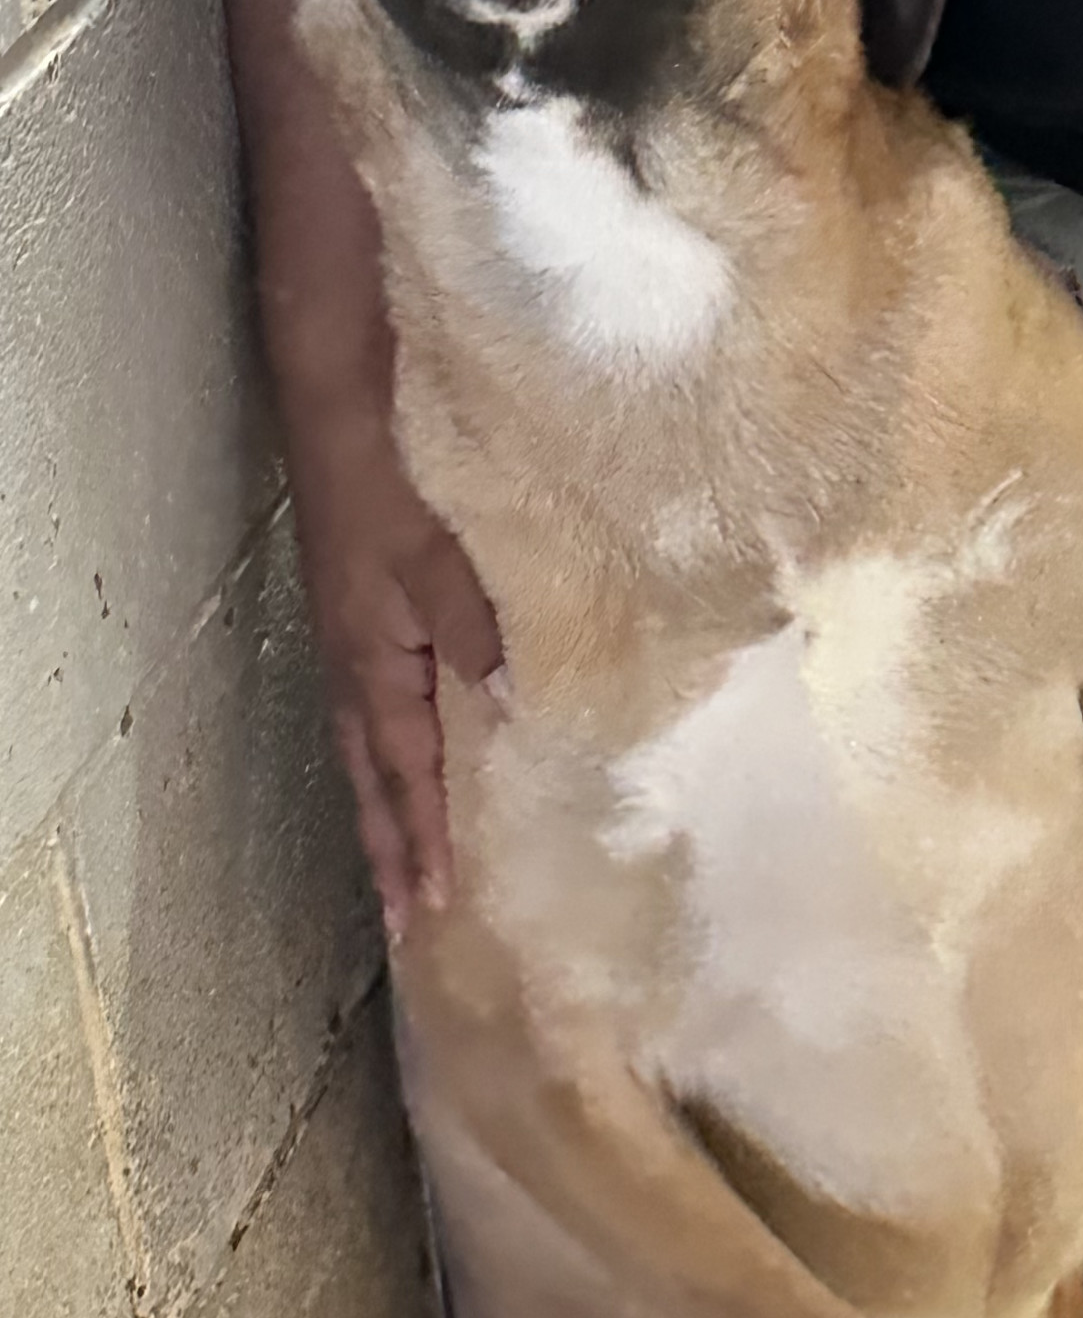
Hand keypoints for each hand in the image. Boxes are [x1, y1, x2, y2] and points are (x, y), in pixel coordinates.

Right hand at [292, 411, 501, 936]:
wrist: (336, 397)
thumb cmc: (388, 471)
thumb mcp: (436, 552)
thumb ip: (474, 628)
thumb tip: (512, 707)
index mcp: (374, 660)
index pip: (405, 772)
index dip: (422, 840)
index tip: (436, 907)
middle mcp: (356, 662)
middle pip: (372, 777)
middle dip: (391, 848)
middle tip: (409, 920)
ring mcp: (353, 637)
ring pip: (370, 746)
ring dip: (388, 808)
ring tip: (406, 863)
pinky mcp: (359, 609)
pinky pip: (375, 705)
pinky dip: (391, 752)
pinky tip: (413, 754)